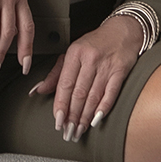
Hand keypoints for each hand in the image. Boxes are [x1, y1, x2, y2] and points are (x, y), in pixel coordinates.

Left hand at [29, 13, 143, 140]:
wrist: (123, 30)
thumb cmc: (95, 44)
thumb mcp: (72, 53)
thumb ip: (55, 74)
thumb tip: (37, 90)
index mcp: (75, 54)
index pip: (65, 84)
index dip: (60, 105)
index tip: (58, 120)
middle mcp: (90, 59)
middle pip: (79, 93)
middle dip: (72, 115)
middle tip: (68, 131)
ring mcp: (106, 65)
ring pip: (93, 95)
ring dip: (85, 116)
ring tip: (79, 130)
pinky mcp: (121, 71)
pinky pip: (111, 93)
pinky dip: (103, 108)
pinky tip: (96, 119)